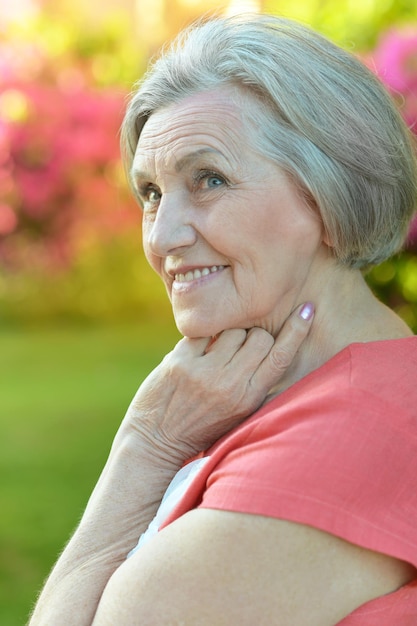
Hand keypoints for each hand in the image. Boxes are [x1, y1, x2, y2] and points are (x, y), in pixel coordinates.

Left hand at [124, 303, 313, 460]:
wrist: (154, 443)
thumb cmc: (200, 427)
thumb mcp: (238, 415)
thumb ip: (257, 386)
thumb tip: (275, 347)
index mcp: (250, 399)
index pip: (281, 357)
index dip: (297, 331)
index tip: (308, 308)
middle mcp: (230, 385)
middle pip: (259, 336)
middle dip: (253, 336)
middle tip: (238, 349)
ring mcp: (204, 373)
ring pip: (232, 330)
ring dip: (226, 335)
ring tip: (214, 356)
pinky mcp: (179, 362)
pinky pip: (201, 332)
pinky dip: (201, 338)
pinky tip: (195, 354)